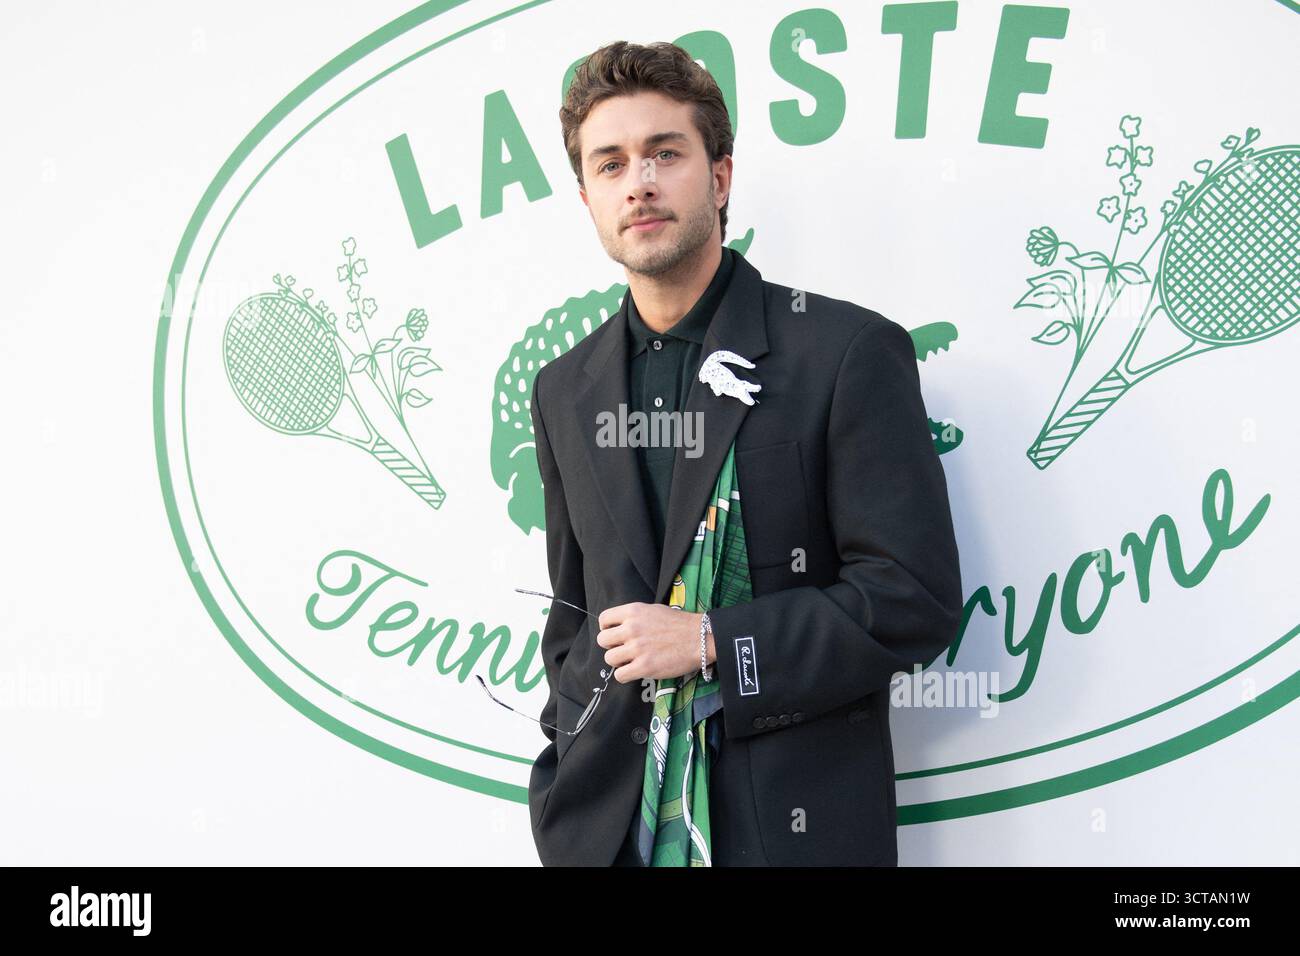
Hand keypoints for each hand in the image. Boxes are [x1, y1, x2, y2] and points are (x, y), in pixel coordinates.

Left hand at [596, 602, 715, 683]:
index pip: (604, 619)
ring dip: (618, 661)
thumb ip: (635, 617)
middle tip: (624, 649)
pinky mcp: (644, 667)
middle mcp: (631, 628)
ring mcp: (637, 648)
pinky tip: (635, 670)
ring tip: (631, 661)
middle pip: (603, 641)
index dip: (607, 628)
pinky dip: (625, 675)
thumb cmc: (680, 624)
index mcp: (633, 611)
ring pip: (609, 659)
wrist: (700, 638)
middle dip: (611, 646)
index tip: (615, 635)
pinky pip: (620, 675)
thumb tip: (620, 627)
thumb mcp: (654, 610)